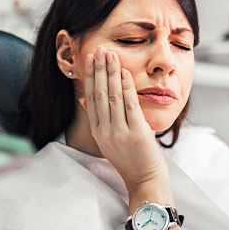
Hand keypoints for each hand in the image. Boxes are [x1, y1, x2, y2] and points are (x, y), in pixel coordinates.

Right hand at [79, 46, 167, 192]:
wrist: (145, 180)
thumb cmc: (131, 159)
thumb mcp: (109, 139)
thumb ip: (98, 118)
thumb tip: (83, 98)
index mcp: (98, 132)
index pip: (90, 98)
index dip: (90, 77)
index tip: (89, 59)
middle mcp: (105, 131)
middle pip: (99, 94)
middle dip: (99, 70)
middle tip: (98, 50)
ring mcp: (120, 133)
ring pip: (112, 97)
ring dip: (111, 74)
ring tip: (110, 55)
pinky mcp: (136, 134)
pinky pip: (130, 105)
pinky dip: (127, 87)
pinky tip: (124, 72)